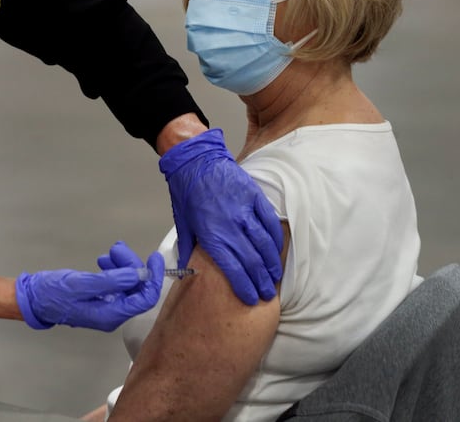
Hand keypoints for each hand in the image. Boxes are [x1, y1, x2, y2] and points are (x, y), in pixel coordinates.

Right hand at [15, 242, 162, 331]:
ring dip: (122, 264)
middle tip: (116, 249)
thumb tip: (138, 275)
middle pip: (136, 288)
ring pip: (126, 282)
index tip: (153, 257)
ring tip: (110, 252)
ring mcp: (107, 306)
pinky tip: (104, 260)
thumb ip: (110, 281)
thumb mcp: (81, 284)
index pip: (144, 299)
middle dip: (131, 266)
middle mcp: (113, 313)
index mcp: (111, 315)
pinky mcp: (100, 297)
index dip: (153, 278)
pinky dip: (114, 269)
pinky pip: (116, 282)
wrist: (32, 298)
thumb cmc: (53, 293)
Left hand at [159, 129, 283, 304]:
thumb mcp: (182, 223)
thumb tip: (187, 272)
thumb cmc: (186, 193)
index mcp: (211, 234)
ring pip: (264, 243)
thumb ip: (188, 249)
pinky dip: (275, 238)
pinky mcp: (254, 196)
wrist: (195, 160)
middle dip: (262, 281)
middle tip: (268, 294)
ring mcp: (244, 210)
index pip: (233, 268)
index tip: (252, 299)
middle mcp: (230, 225)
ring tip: (275, 277)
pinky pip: (269, 221)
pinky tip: (277, 251)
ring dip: (272, 263)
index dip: (245, 286)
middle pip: (252, 260)